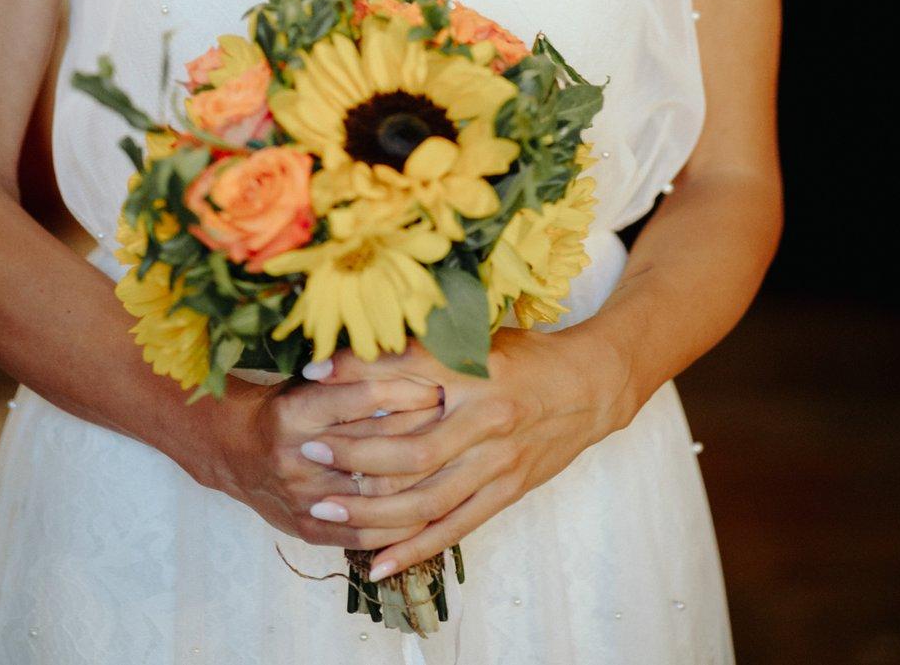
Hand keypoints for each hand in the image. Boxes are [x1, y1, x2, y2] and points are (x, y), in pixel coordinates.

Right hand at [178, 369, 444, 545]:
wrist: (236, 451)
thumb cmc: (284, 405)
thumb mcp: (308, 379)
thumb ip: (349, 371)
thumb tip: (413, 350)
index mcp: (296, 411)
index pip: (363, 397)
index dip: (405, 390)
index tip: (439, 386)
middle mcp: (297, 456)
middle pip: (375, 446)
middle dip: (421, 432)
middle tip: (456, 422)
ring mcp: (302, 498)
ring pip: (374, 494)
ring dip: (418, 481)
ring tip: (452, 464)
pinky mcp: (308, 529)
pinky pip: (363, 534)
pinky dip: (398, 525)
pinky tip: (428, 511)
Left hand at [292, 327, 633, 576]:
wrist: (591, 386)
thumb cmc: (525, 356)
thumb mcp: (475, 338)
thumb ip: (419, 348)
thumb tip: (350, 351)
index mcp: (475, 371)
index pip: (405, 375)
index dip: (356, 379)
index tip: (309, 381)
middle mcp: (486, 418)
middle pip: (411, 450)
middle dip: (354, 457)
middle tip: (308, 456)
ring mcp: (499, 461)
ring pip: (427, 498)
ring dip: (372, 511)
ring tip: (324, 512)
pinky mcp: (508, 491)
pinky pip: (455, 527)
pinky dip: (415, 548)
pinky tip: (378, 562)